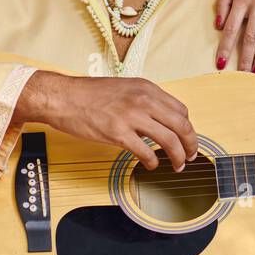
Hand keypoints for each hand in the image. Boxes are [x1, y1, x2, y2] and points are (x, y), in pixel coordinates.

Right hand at [14, 70, 199, 172]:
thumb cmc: (90, 94)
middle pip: (181, 125)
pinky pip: (145, 152)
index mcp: (147, 88)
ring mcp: (131, 116)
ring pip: (169, 140)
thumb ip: (145, 101)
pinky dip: (153, 161)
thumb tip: (160, 121)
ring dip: (178, 156)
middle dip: (191, 144)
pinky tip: (151, 165)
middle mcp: (144, 100)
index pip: (181, 110)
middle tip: (191, 156)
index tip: (186, 138)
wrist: (64, 97)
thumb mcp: (125, 89)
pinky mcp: (117, 133)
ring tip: (178, 165)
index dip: (187, 127)